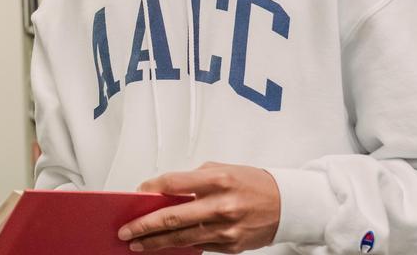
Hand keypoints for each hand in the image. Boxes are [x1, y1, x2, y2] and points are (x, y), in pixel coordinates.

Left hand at [117, 162, 279, 252]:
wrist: (289, 204)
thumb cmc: (254, 184)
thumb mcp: (222, 169)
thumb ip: (193, 179)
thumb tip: (164, 191)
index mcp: (217, 180)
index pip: (172, 184)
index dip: (150, 190)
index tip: (136, 195)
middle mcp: (221, 205)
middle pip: (172, 217)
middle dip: (144, 225)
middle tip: (126, 230)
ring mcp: (226, 229)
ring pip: (182, 237)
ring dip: (156, 241)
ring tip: (137, 243)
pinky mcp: (231, 245)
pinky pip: (198, 246)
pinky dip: (180, 245)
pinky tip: (165, 245)